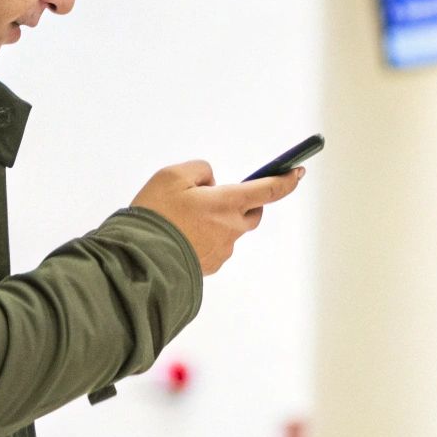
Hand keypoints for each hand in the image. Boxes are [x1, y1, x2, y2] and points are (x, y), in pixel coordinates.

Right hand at [131, 160, 303, 274]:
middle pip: (251, 212)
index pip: (268, 190)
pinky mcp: (210, 266)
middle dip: (243, 202)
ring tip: (184, 218)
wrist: (139, 260)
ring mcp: (222, 250)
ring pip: (230, 230)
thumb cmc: (156, 215)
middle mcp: (231, 228)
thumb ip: (200, 171)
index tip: (298, 172)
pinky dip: (204, 237)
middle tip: (215, 197)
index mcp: (228, 203)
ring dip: (218, 221)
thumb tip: (212, 185)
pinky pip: (215, 246)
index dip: (286, 180)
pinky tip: (180, 235)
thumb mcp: (172, 175)